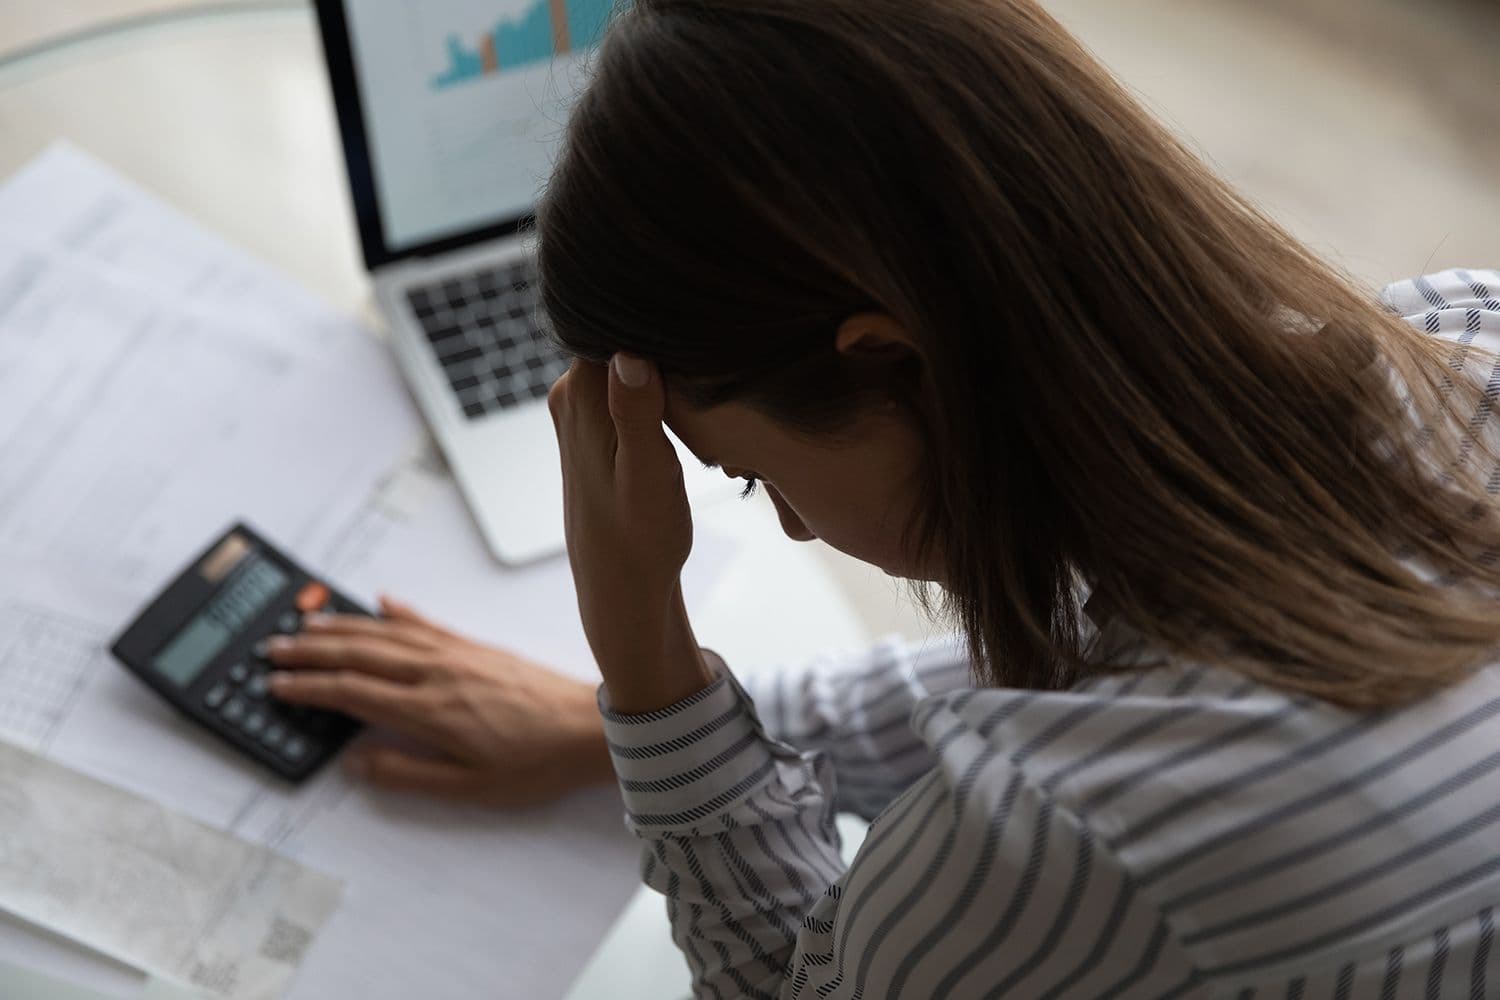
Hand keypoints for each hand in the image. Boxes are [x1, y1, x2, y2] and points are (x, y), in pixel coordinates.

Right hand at [264, 596, 613, 805]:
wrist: (589, 727)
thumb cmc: (536, 763)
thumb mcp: (470, 788)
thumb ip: (408, 774)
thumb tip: (357, 763)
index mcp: (429, 711)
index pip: (354, 693)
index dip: (311, 689)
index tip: (277, 685)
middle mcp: (437, 673)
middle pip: (361, 654)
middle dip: (312, 650)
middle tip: (274, 647)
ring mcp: (458, 654)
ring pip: (388, 633)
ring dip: (344, 626)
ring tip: (308, 623)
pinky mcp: (478, 646)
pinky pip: (429, 624)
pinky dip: (401, 613)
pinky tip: (382, 603)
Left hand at [547, 355, 713, 712]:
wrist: (623, 587)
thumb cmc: (641, 539)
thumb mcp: (648, 476)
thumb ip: (637, 413)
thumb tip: (628, 353)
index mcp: (580, 396)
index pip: (615, 321)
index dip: (658, 318)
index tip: (699, 328)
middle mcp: (570, 393)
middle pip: (622, 334)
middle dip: (666, 339)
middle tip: (712, 354)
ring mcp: (580, 407)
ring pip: (629, 358)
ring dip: (667, 363)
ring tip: (706, 373)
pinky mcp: (596, 423)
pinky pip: (630, 381)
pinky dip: (660, 383)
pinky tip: (689, 398)